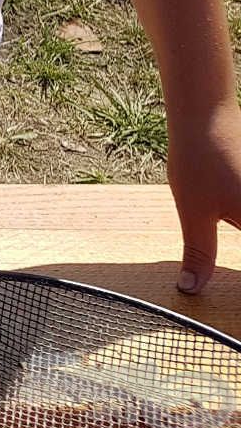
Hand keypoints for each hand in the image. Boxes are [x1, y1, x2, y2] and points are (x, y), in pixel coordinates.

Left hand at [167, 100, 240, 293]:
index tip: (234, 316)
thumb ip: (200, 254)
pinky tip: (234, 220)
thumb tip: (190, 290)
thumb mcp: (195, 212)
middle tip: (228, 260)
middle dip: (239, 248)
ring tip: (228, 223)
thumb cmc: (199, 159)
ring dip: (239, 235)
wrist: (206, 112)